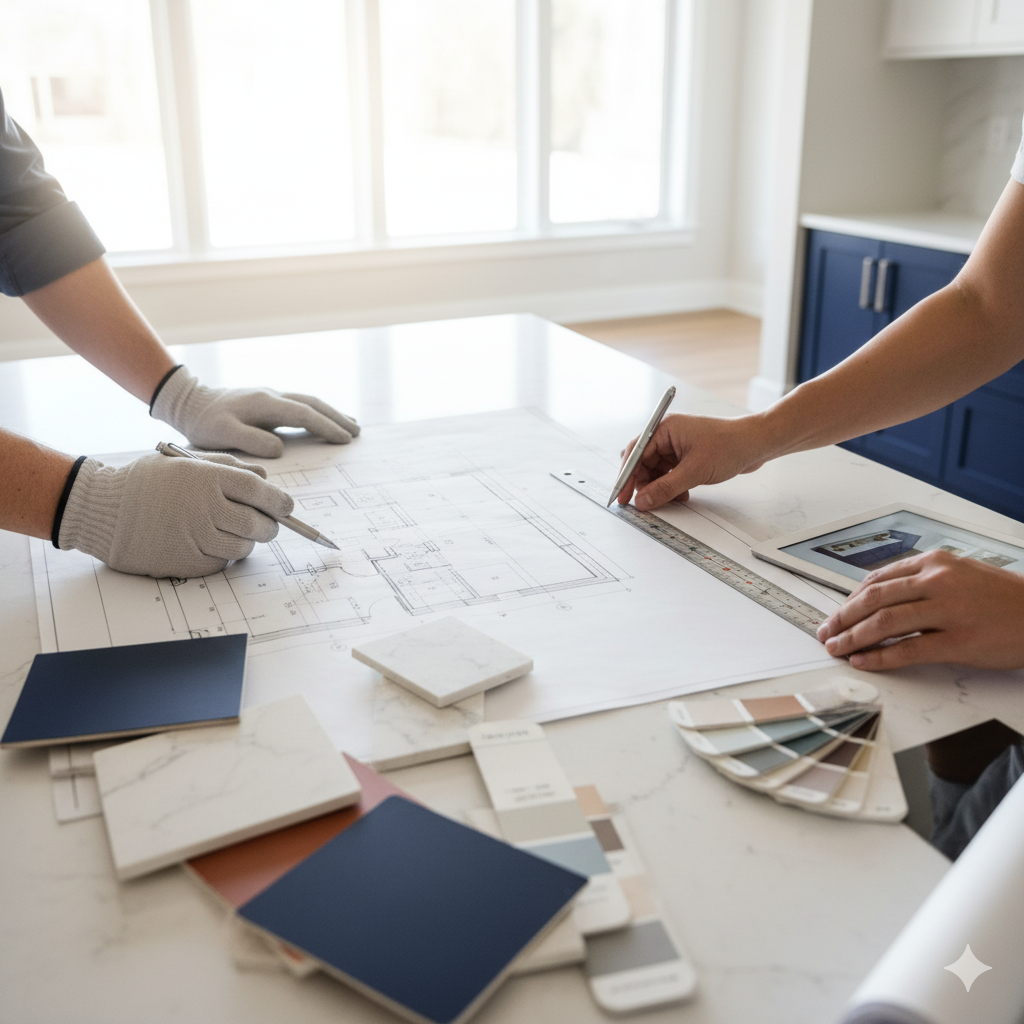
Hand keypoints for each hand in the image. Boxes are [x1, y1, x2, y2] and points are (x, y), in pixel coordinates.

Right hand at [57, 451, 293, 577]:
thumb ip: (229, 468)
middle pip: (260, 525)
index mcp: (209, 478)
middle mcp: (207, 508)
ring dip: (245, 541)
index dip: (281, 502)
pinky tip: (204, 542)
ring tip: (227, 531)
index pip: (263, 492)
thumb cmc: (145, 482)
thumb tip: (266, 479)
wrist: (102, 509)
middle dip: (269, 526)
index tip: (285, 507)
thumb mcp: (187, 461)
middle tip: (264, 524)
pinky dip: (221, 554)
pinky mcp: (187, 563)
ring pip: (244, 547)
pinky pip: (221, 562)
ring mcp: (197, 538)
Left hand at [151, 366, 359, 457]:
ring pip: (309, 402)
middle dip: (337, 418)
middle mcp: (272, 395)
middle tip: (358, 431)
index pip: (304, 415)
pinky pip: (299, 406)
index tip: (345, 439)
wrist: (187, 401)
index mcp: (265, 404)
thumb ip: (252, 441)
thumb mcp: (223, 434)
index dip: (327, 427)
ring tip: (351, 424)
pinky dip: (317, 412)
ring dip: (331, 413)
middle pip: (313, 404)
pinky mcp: (267, 401)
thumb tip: (280, 448)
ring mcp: (270, 396)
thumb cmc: (203, 422)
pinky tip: (323, 419)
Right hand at [615, 413, 767, 509]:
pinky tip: (682, 495)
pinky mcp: (686, 456)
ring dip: (660, 488)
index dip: (626, 476)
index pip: (635, 453)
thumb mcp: (694, 471)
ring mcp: (677, 445)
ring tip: (671, 499)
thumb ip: (665, 488)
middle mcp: (668, 435)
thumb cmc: (729, 445)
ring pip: (656, 471)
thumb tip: (642, 501)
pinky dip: (672, 486)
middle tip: (644, 504)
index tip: (622, 496)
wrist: (757, 443)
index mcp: (665, 428)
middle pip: (643, 463)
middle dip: (644, 484)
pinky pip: (669, 474)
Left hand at [816, 550, 1023, 669]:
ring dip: (852, 637)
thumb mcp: (960, 575)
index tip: (836, 614)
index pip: (877, 580)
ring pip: (884, 622)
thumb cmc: (1002, 599)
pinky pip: (908, 649)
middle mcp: (937, 581)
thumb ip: (922, 582)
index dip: (849, 600)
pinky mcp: (959, 641)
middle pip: (873, 599)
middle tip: (825, 632)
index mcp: (934, 563)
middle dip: (842, 618)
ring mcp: (948, 610)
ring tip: (836, 648)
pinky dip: (880, 657)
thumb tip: (880, 599)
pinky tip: (863, 661)